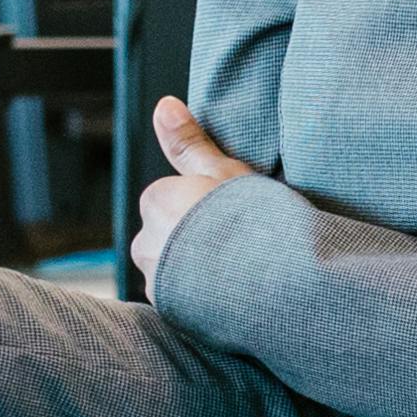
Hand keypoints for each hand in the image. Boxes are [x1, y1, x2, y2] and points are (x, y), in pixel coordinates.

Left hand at [131, 98, 257, 284]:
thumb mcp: (224, 170)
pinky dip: (199, 297)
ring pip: (173, 268)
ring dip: (195, 270)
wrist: (272, 281)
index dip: (205, 205)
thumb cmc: (251, 219)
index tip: (232, 213)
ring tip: (236, 271)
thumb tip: (163, 104)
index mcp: (156, 201)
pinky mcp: (169, 313)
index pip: (171, 198)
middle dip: (194, 239)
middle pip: (167, 235)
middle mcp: (145, 243)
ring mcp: (156, 281)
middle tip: (237, 242)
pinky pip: (181, 299)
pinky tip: (230, 294)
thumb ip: (189, 141)